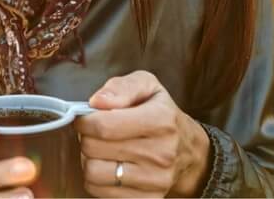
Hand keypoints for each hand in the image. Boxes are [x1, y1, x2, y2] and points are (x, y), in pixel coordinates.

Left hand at [74, 70, 210, 196]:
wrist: (188, 150)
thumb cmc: (161, 113)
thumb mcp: (147, 86)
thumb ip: (121, 87)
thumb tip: (97, 101)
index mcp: (161, 121)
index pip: (103, 126)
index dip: (84, 121)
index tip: (86, 118)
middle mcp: (161, 154)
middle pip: (93, 148)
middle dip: (86, 138)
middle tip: (95, 133)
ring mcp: (156, 181)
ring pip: (93, 173)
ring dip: (88, 160)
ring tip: (100, 150)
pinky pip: (100, 192)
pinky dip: (96, 180)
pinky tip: (108, 166)